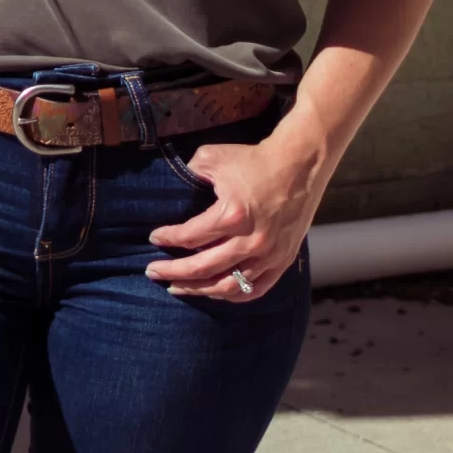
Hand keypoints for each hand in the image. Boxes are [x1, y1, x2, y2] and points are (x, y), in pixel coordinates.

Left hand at [144, 125, 330, 299]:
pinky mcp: (283, 261)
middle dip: (173, 272)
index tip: (154, 238)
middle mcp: (251, 241)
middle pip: (203, 267)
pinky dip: (232, 295)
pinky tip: (213, 292)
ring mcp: (269, 255)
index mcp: (231, 215)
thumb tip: (172, 189)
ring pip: (228, 285)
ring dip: (199, 289)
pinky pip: (255, 289)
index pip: (190, 237)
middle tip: (152, 272)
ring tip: (177, 288)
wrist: (300, 166)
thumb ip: (189, 174)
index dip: (167, 238)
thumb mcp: (212, 157)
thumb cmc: (254, 160)